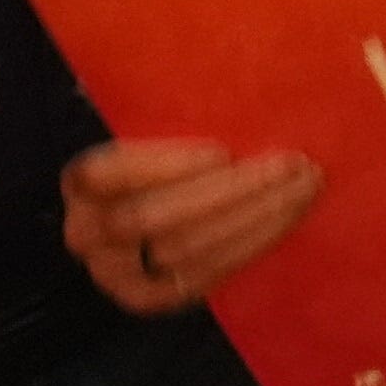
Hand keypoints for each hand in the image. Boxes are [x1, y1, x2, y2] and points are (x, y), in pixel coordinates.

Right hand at [60, 138, 322, 315]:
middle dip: (229, 190)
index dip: (164, 165)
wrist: (154, 218)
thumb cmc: (172, 158)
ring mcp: (116, 273)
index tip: (221, 152)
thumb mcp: (163, 132)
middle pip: (151, 217)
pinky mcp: (151, 297)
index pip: (104, 174)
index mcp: (83, 182)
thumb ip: (183, 120)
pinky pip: (201, 277)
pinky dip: (248, 245)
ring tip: (301, 188)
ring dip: (253, 217)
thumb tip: (240, 87)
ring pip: (184, 250)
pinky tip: (283, 218)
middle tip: (290, 165)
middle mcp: (87, 232)